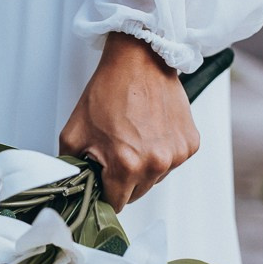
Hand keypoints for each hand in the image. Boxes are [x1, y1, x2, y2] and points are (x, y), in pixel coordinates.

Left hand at [59, 33, 199, 211]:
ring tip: (133, 137)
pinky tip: (150, 132)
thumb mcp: (73, 134)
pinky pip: (172, 162)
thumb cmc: (107, 92)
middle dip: (124, 180)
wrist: (138, 60)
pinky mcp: (190, 144)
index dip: (105, 193)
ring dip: (144, 167)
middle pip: (137, 194)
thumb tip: (73, 190)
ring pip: (155, 179)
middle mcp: (156, 163)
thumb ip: (72, 169)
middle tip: (115, 152)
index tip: (101, 179)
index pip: (116, 204)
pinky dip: (161, 153)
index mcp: (127, 165)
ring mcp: (176, 154)